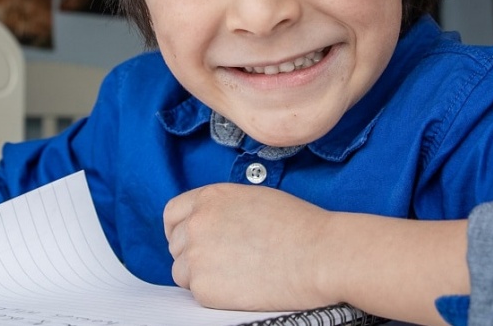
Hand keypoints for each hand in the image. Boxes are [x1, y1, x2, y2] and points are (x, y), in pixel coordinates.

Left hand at [163, 183, 336, 310]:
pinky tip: (241, 286)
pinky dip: (215, 293)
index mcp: (209, 197)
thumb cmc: (300, 227)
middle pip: (176, 244)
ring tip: (236, 274)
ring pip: (182, 271)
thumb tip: (212, 225)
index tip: (192, 240)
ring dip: (202, 275)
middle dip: (194, 253)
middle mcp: (197, 224)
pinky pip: (197, 293)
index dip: (181, 229)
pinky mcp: (204, 287)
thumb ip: (223, 209)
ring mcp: (197, 256)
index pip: (173, 214)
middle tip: (224, 262)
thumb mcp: (254, 199)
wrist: (319, 255)